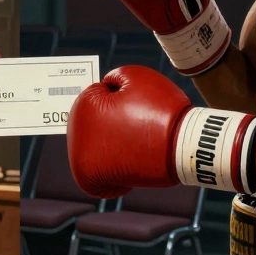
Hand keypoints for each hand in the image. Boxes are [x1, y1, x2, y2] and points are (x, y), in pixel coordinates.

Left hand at [66, 65, 255, 196]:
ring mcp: (78, 157)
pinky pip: (93, 173)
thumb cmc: (161, 110)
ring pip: (91, 148)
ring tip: (132, 145)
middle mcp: (74, 132)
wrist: (181, 146)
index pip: (96, 97)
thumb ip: (114, 78)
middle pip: (91, 123)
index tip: (135, 108)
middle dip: (108, 122)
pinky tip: (126, 164)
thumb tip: (105, 88)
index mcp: (83, 105)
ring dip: (108, 147)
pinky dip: (108, 172)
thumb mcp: (137, 76)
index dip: (118, 99)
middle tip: (135, 128)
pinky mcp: (88, 178)